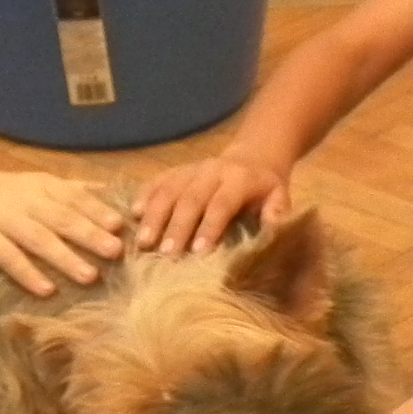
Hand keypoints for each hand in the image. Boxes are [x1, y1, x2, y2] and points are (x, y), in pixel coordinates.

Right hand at [0, 169, 124, 295]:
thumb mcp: (31, 185)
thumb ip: (68, 190)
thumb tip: (109, 189)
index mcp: (39, 186)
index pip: (74, 196)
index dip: (98, 210)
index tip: (124, 225)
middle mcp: (24, 200)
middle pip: (62, 217)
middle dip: (90, 234)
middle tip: (117, 251)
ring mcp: (2, 219)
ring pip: (39, 238)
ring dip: (66, 257)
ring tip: (90, 276)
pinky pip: (7, 257)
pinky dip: (27, 273)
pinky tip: (46, 290)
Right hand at [134, 152, 289, 254]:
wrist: (253, 158)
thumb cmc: (266, 189)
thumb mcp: (280, 198)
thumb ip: (277, 213)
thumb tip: (273, 227)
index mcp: (239, 179)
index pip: (222, 203)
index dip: (210, 226)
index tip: (198, 252)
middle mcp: (212, 171)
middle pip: (190, 198)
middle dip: (177, 227)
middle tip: (165, 255)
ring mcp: (191, 169)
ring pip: (168, 190)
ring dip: (154, 216)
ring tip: (142, 243)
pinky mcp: (175, 171)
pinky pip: (157, 182)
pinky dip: (144, 197)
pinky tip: (132, 215)